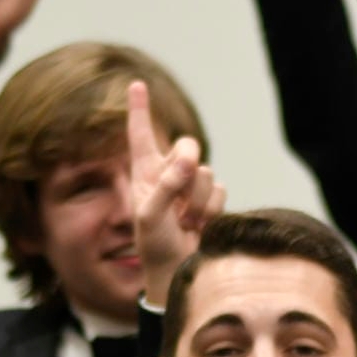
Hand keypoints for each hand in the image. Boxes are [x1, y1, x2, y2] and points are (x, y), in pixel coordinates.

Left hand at [128, 80, 223, 306]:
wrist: (177, 272)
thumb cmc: (154, 246)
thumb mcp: (151, 216)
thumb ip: (167, 185)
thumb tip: (190, 159)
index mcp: (144, 173)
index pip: (141, 135)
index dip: (138, 109)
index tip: (135, 84)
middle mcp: (167, 174)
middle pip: (188, 147)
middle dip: (188, 167)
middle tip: (180, 196)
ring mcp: (190, 188)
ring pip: (207, 173)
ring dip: (198, 201)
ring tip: (185, 223)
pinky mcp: (209, 201)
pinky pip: (221, 191)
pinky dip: (211, 210)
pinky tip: (199, 227)